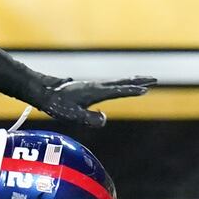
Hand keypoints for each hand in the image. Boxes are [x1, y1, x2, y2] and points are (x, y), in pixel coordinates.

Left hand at [38, 77, 157, 127]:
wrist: (43, 91)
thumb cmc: (57, 105)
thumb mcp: (73, 115)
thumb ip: (89, 118)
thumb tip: (105, 118)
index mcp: (95, 92)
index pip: (118, 91)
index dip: (132, 91)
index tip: (146, 89)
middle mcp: (96, 86)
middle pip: (122, 82)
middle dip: (138, 81)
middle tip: (154, 79)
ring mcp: (92, 86)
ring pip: (116, 83)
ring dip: (131, 82)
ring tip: (143, 82)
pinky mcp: (88, 89)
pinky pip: (109, 86)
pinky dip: (120, 85)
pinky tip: (120, 88)